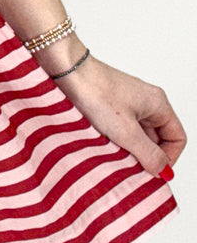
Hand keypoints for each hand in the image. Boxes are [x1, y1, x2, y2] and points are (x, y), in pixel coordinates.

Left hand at [50, 50, 185, 176]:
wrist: (66, 70)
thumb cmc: (96, 93)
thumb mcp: (126, 132)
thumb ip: (148, 154)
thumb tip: (164, 171)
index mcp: (158, 104)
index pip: (177, 137)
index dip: (169, 157)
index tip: (153, 171)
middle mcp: (146, 101)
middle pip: (158, 138)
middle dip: (147, 155)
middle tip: (132, 169)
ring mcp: (127, 102)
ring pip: (138, 134)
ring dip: (129, 148)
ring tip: (114, 156)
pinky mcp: (110, 104)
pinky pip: (121, 128)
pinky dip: (116, 139)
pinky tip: (103, 145)